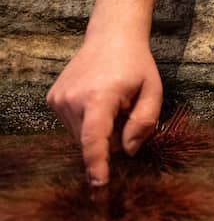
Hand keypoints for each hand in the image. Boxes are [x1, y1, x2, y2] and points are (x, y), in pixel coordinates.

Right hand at [46, 34, 162, 184]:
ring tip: (112, 102)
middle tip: (126, 109)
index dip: (97, 163)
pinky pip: (73, 125)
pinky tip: (98, 100)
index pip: (95, 138)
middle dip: (112, 136)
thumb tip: (127, 151)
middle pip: (92, 140)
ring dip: (99, 128)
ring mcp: (59, 99)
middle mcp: (73, 98)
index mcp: (100, 97)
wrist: (111, 37)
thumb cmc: (137, 65)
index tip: (99, 184)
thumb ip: (144, 123)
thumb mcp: (153, 91)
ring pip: (81, 135)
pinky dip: (88, 121)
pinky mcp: (52, 99)